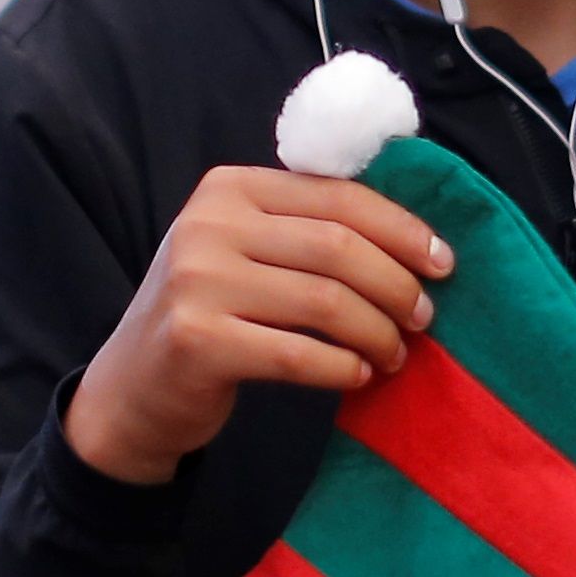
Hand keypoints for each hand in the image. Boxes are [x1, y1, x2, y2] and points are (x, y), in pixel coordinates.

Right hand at [66, 165, 453, 485]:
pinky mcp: (197, 341)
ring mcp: (197, 282)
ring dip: (378, 332)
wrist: (132, 388)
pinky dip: (342, 367)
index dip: (402, 230)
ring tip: (396, 354)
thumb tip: (415, 238)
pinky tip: (359, 375)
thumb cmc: (210, 315)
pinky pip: (299, 353)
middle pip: (338, 247)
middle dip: (397, 285)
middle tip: (423, 319)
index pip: (338, 197)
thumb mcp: (244, 250)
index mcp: (230, 188)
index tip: (443, 263)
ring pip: (325, 301)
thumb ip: (306, 229)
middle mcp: (208, 224)